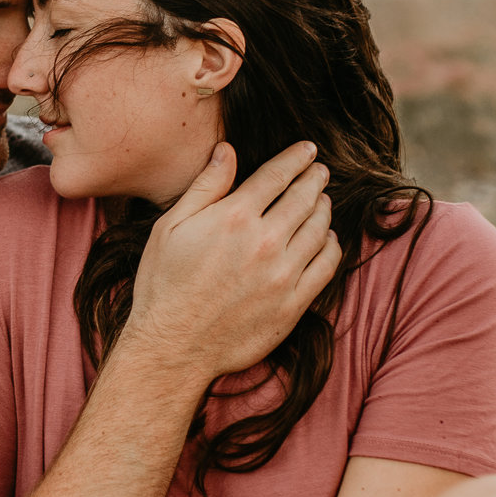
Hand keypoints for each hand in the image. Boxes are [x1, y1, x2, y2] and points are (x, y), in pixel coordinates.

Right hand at [125, 141, 341, 380]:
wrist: (173, 347)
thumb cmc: (164, 285)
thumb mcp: (171, 227)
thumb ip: (205, 186)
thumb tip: (228, 150)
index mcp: (234, 217)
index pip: (277, 175)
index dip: (297, 158)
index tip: (308, 150)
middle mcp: (264, 242)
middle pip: (304, 199)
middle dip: (316, 179)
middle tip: (321, 172)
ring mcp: (282, 275)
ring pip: (320, 230)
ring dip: (325, 210)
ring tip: (323, 202)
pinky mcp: (293, 305)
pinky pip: (326, 267)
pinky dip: (331, 247)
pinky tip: (327, 240)